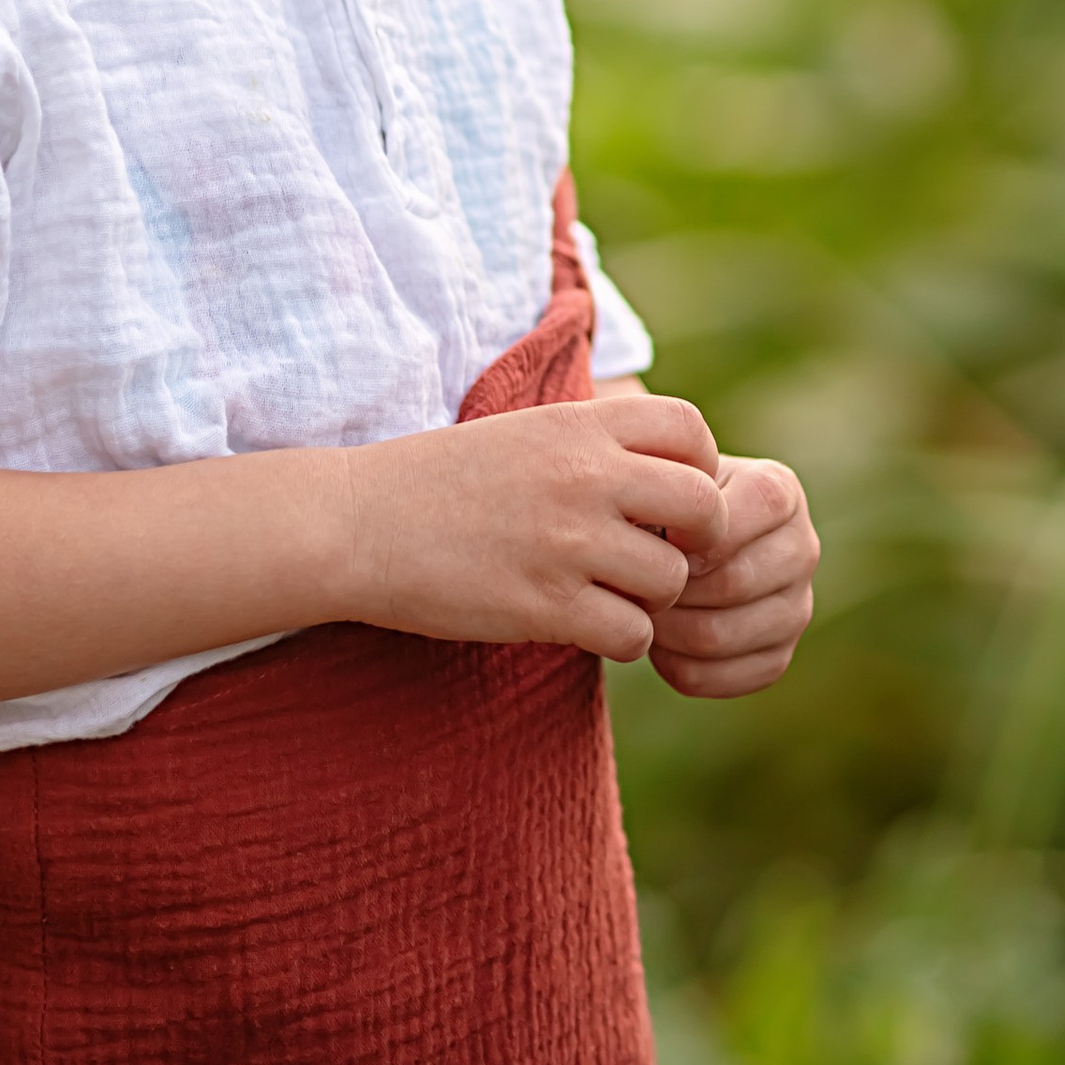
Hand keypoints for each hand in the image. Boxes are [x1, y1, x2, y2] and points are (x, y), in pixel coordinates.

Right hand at [335, 393, 728, 661]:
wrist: (358, 522)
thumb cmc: (441, 479)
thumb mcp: (525, 432)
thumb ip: (595, 446)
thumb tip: (670, 481)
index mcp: (579, 424)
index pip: (691, 430)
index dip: (699, 469)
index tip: (669, 500)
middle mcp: (585, 476)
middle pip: (705, 508)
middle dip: (698, 541)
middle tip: (662, 556)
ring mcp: (568, 543)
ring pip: (672, 581)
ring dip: (653, 598)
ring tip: (612, 594)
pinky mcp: (545, 607)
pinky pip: (632, 634)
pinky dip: (621, 640)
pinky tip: (587, 626)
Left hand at [647, 455, 817, 697]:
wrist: (678, 542)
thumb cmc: (668, 503)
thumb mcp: (667, 479)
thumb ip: (667, 493)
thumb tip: (665, 540)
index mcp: (781, 493)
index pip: (757, 508)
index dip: (701, 529)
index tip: (660, 535)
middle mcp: (802, 550)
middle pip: (733, 582)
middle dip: (673, 586)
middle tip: (637, 582)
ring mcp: (796, 609)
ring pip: (718, 636)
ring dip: (667, 629)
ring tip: (641, 610)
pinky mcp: (778, 657)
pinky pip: (718, 678)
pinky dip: (676, 665)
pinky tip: (659, 641)